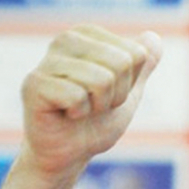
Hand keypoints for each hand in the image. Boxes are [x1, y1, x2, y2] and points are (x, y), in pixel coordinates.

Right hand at [19, 24, 162, 178]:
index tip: (108, 94)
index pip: (137, 54)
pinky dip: (79, 113)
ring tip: (79, 110)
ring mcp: (48, 60)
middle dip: (116, 94)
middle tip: (94, 104)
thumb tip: (154, 37)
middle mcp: (66, 39)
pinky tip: (64, 114)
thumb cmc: (97, 122)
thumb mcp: (130, 92)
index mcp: (89, 34)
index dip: (129, 83)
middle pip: (122, 62)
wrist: (70, 154)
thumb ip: (144, 64)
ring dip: (98, 105)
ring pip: (102, 79)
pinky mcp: (34, 84)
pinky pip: (77, 95)